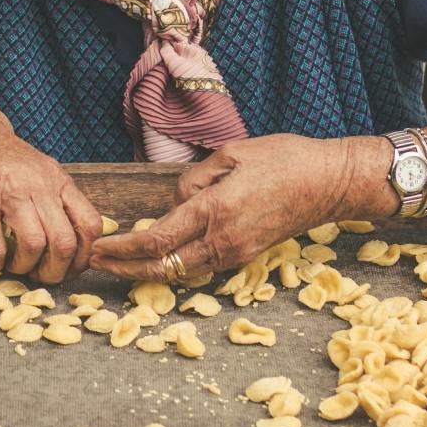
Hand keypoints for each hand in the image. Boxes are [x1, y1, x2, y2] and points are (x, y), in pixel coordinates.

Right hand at [0, 94, 102, 283]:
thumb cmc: (1, 158)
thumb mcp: (39, 171)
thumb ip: (58, 199)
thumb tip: (76, 241)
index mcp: (58, 180)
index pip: (90, 224)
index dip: (85, 255)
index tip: (71, 267)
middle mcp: (38, 185)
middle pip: (65, 242)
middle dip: (56, 271)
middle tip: (43, 276)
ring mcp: (8, 192)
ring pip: (34, 245)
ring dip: (25, 268)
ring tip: (16, 267)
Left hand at [88, 134, 391, 281]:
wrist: (331, 183)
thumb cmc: (285, 159)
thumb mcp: (231, 154)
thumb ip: (194, 179)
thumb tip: (177, 202)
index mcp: (215, 211)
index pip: (156, 241)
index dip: (122, 249)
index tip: (98, 248)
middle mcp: (223, 240)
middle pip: (163, 268)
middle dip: (125, 269)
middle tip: (95, 265)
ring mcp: (236, 253)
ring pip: (181, 273)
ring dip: (147, 271)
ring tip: (118, 265)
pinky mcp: (245, 256)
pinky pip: (200, 267)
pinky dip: (173, 267)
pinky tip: (156, 259)